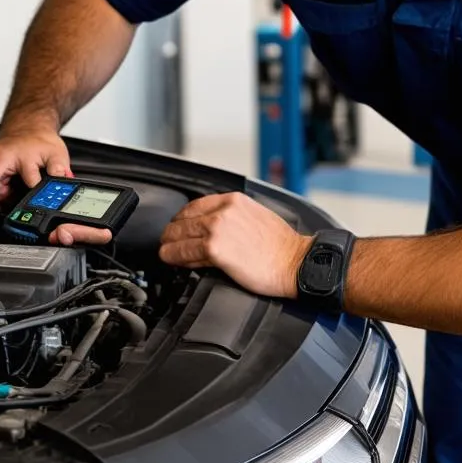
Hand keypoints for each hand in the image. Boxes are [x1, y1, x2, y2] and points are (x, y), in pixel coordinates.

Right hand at [0, 126, 70, 203]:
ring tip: (3, 195)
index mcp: (13, 157)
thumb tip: (64, 184)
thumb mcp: (56, 154)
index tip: (31, 200)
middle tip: (6, 201)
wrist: (29, 126)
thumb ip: (60, 171)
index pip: (15, 185)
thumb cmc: (39, 140)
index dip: (27, 196)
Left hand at [159, 193, 311, 298]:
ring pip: (181, 235)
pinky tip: (172, 259)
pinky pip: (186, 252)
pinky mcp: (215, 250)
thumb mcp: (255, 217)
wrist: (296, 262)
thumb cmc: (282, 245)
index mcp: (233, 200)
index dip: (182, 217)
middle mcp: (223, 211)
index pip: (196, 205)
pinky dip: (175, 256)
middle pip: (185, 219)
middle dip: (172, 231)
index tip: (178, 224)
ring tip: (165, 251)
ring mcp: (217, 229)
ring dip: (169, 244)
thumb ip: (232, 216)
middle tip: (167, 240)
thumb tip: (213, 227)